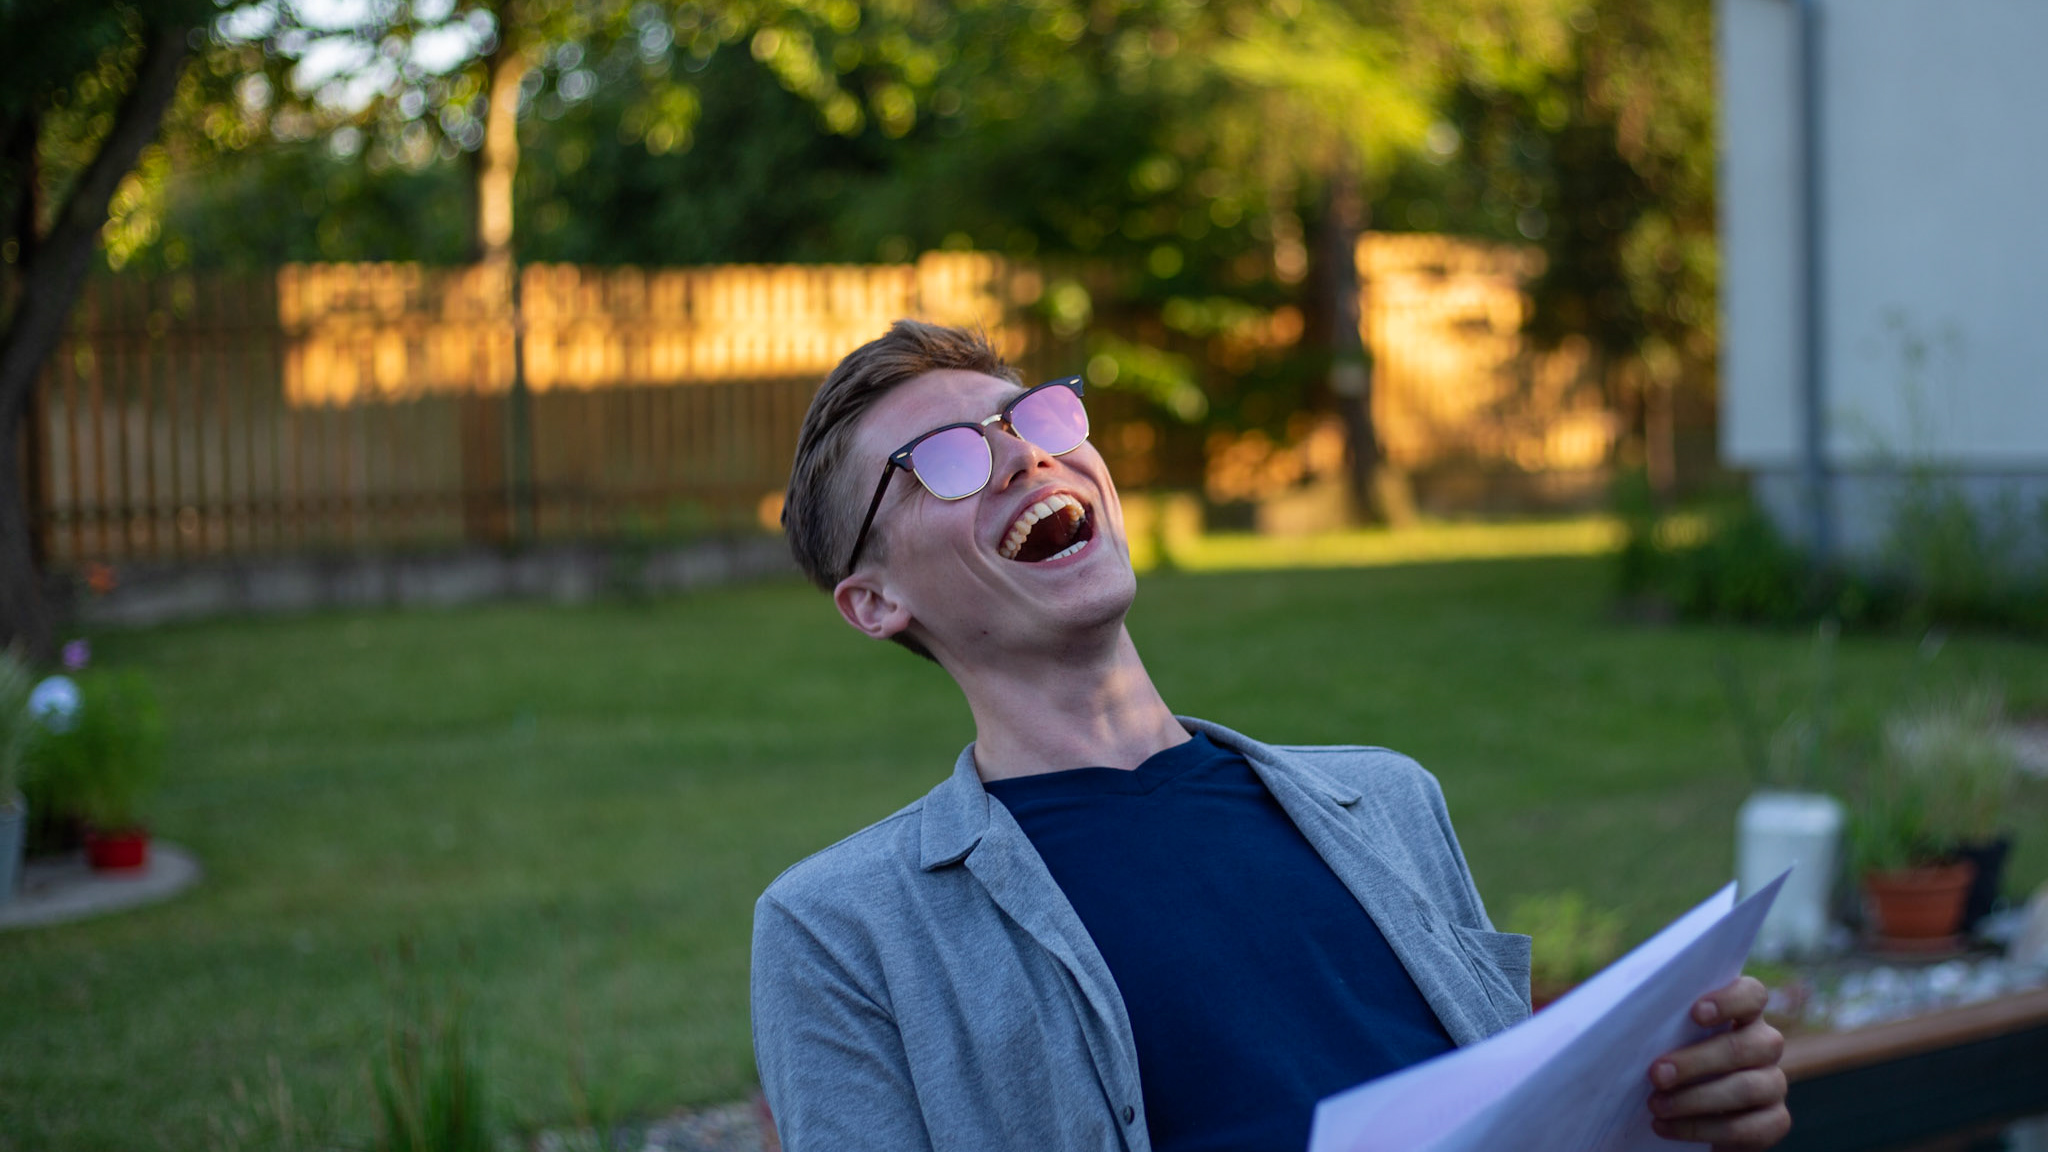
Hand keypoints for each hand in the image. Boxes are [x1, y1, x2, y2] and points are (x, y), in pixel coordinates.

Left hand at [1645, 976, 1790, 1149]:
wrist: (1684, 1112)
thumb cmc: (1668, 1061)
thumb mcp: (1663, 1038)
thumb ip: (1659, 1023)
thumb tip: (1622, 1019)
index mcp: (1742, 1014)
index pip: (1752, 995)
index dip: (1729, 1000)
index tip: (1695, 1013)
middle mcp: (1765, 1044)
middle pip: (1746, 1046)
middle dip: (1697, 1061)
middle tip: (1657, 1074)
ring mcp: (1774, 1082)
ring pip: (1748, 1088)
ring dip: (1696, 1100)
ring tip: (1656, 1106)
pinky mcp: (1775, 1121)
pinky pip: (1748, 1128)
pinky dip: (1703, 1130)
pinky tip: (1668, 1127)